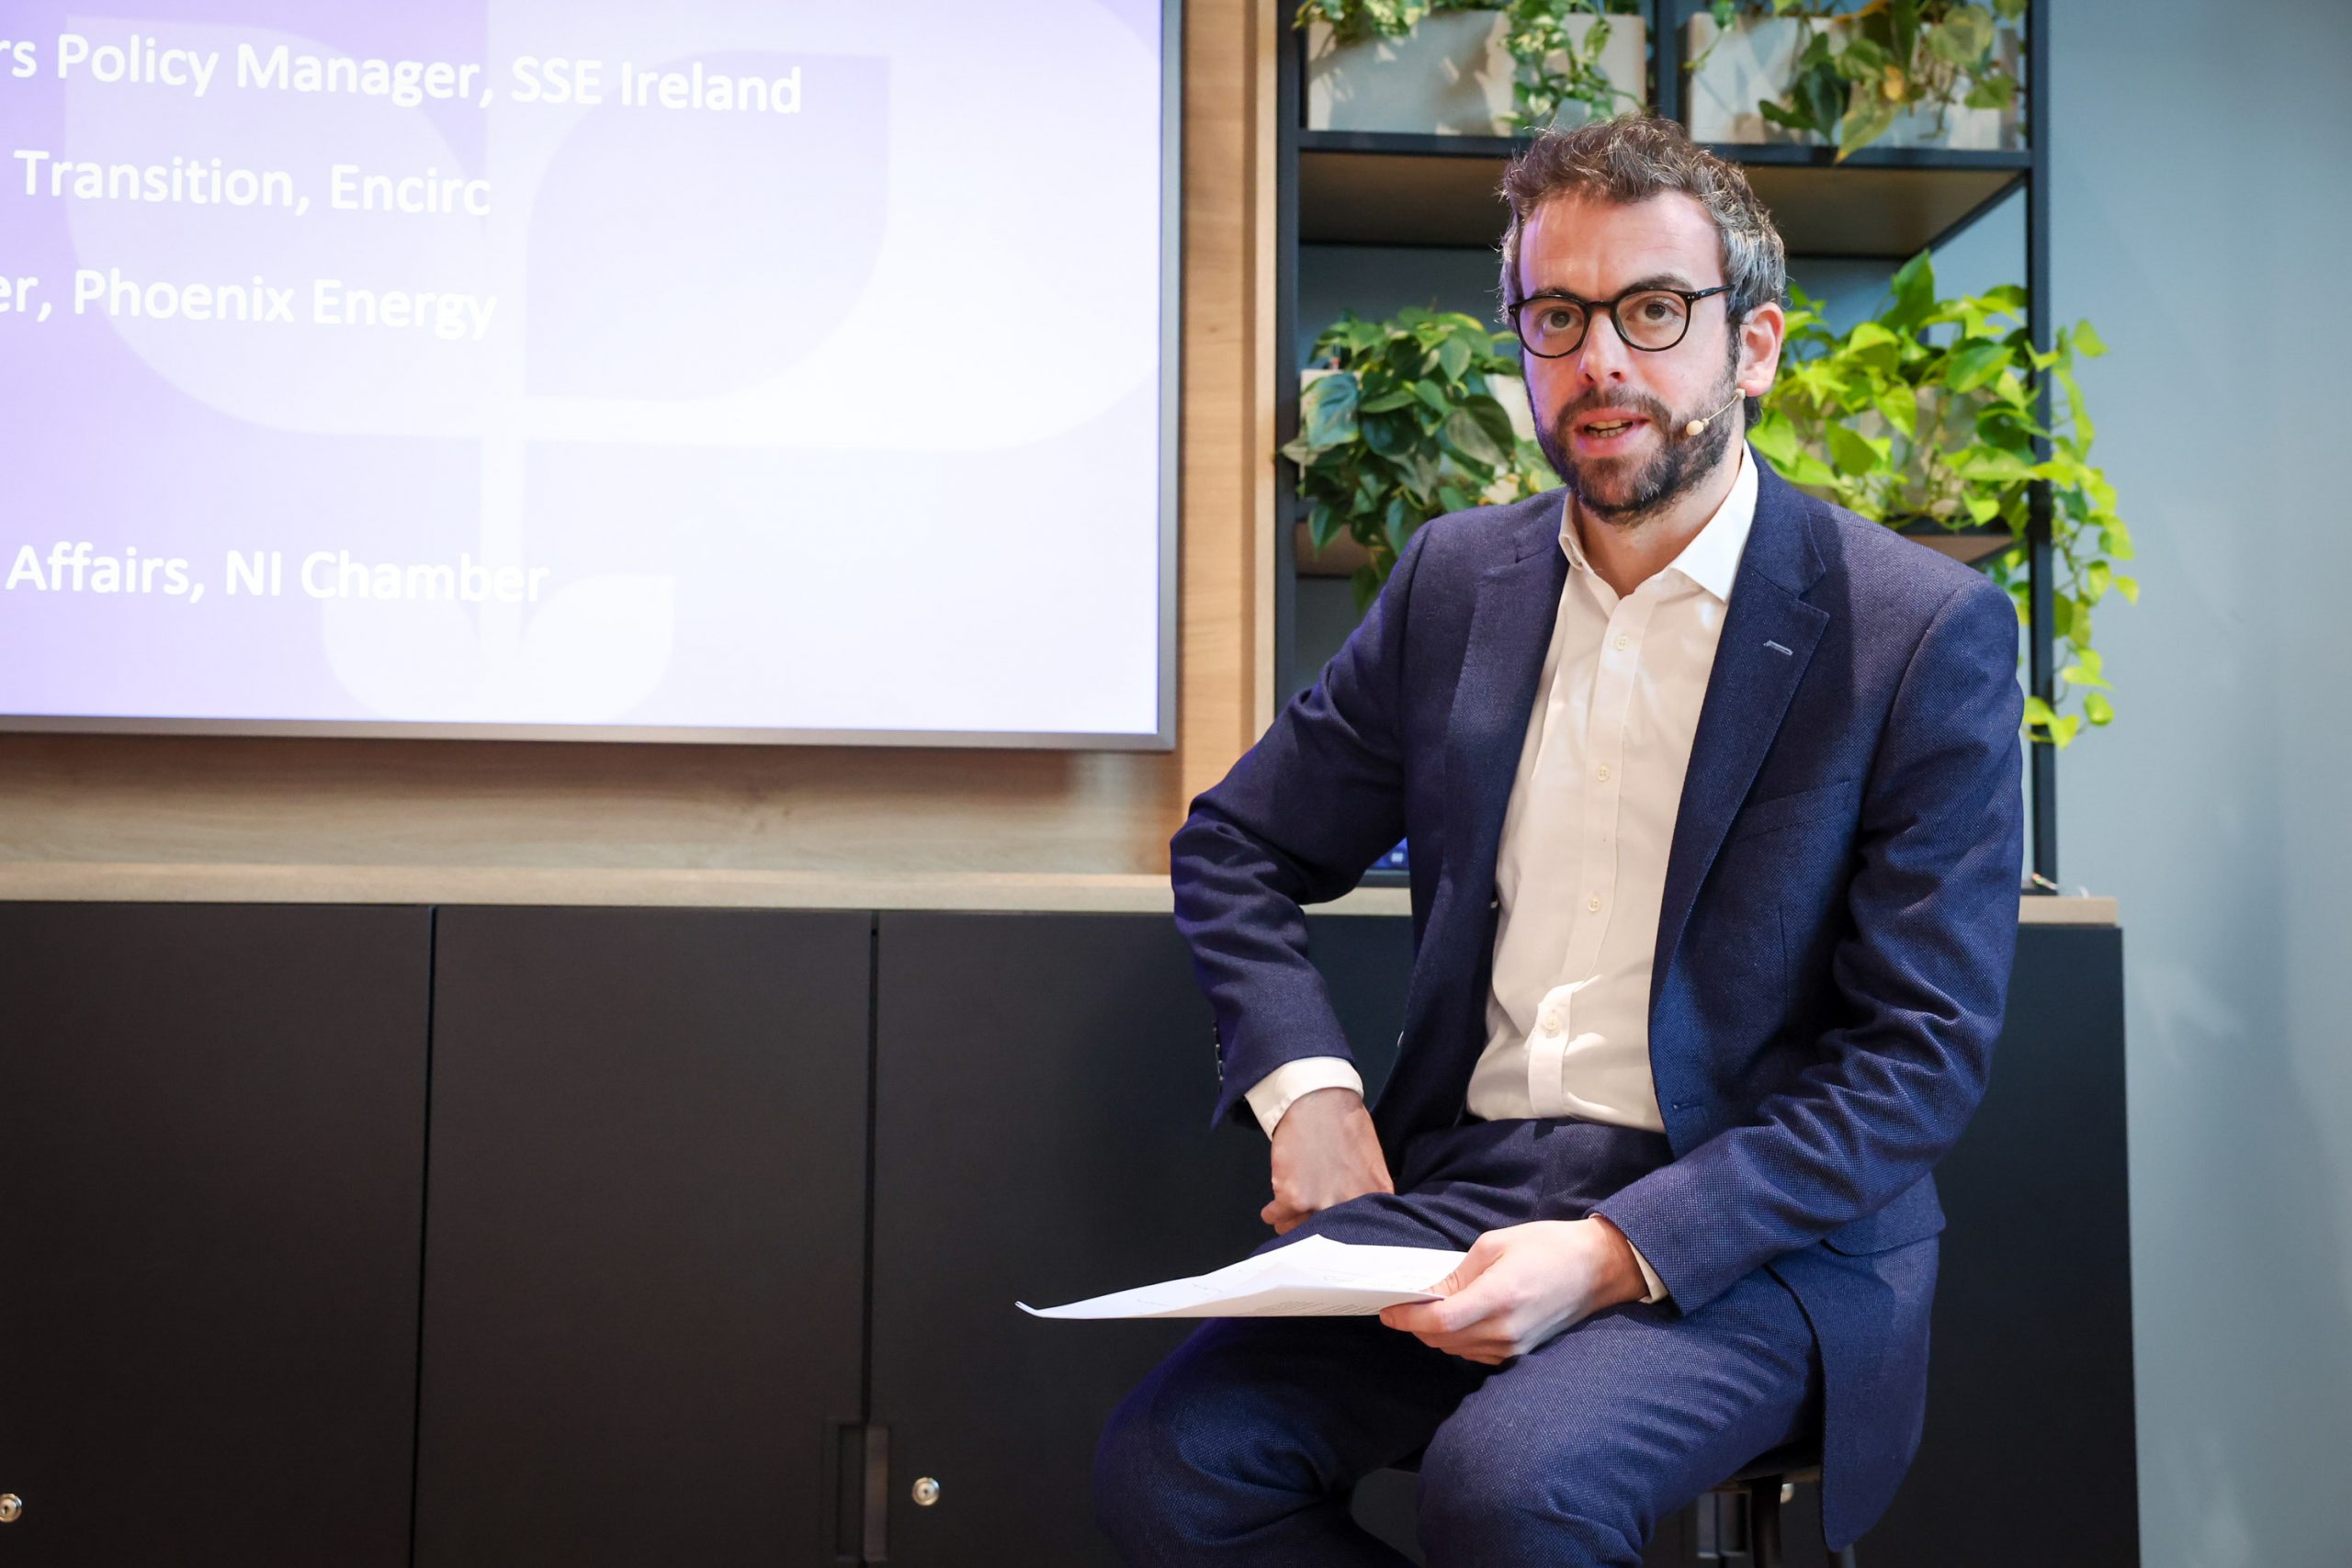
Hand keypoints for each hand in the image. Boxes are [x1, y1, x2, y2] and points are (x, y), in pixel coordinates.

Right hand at [1263, 1087, 1392, 1233]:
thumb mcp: (1372, 1161)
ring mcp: (1321, 1204)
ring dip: (1291, 1225)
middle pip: (1329, 1236)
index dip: (1345, 1235)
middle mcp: (1350, 1206)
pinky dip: (1272, 1213)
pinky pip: (1276, 1217)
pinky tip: (1272, 1210)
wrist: (1318, 1099)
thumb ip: (1367, 1192)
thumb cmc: (1345, 1123)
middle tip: (1308, 1228)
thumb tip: (1358, 1215)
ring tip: (1287, 1218)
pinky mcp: (1292, 1197)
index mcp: (1375, 1196)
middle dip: (1317, 1233)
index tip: (1334, 1234)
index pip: (1362, 1232)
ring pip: (1299, 1231)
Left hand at [1377, 1216, 1646, 1363]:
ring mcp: (1515, 1347)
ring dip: (1436, 1334)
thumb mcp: (1495, 1244)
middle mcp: (1505, 1331)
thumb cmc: (1548, 1247)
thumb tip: (1429, 1294)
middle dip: (1417, 1325)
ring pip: (1457, 1350)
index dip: (1408, 1318)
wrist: (1598, 1268)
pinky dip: (1459, 1340)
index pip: (1439, 1322)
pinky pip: (1477, 1354)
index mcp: (1498, 1298)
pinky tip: (1457, 1320)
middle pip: (1443, 1341)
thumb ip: (1458, 1274)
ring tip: (1429, 1310)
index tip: (1387, 1310)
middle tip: (1404, 1305)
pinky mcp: (1522, 1354)